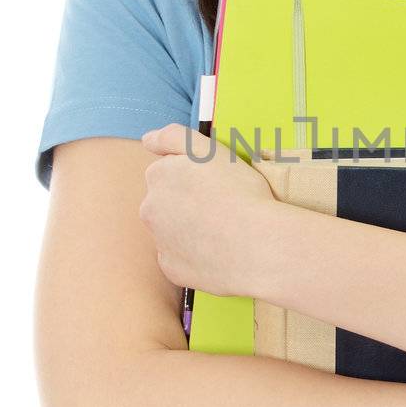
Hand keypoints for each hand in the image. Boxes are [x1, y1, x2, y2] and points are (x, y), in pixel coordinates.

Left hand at [139, 124, 282, 294]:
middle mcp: (150, 209)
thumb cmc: (239, 192)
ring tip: (223, 229)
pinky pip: (180, 258)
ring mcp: (160, 242)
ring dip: (190, 228)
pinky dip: (194, 254)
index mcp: (158, 177)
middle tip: (222, 205)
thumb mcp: (209, 149)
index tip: (218, 183)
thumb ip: (173, 137)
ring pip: (173, 230)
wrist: (258, 244)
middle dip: (188, 202)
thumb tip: (147, 140)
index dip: (195, 175)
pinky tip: (218, 250)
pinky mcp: (172, 269)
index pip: (169, 171)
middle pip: (167, 202)